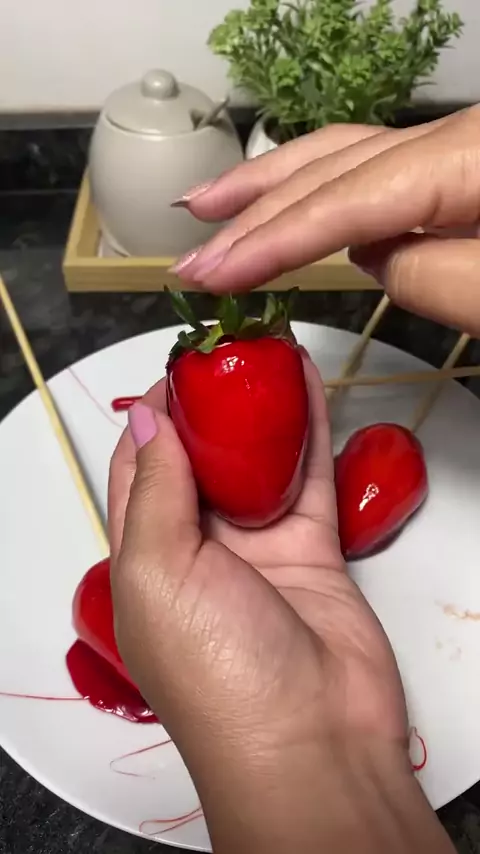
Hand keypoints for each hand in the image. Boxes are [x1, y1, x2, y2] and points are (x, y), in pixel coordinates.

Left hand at [108, 356, 451, 852]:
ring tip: (267, 355)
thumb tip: (145, 419)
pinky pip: (308, 479)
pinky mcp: (311, 550)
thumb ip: (154, 490)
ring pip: (256, 464)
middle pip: (199, 460)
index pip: (138, 471)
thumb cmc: (217, 670)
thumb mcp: (157, 572)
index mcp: (144, 559)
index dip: (152, 418)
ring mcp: (257, 549)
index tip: (176, 368)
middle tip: (227, 354)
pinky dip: (309, 433)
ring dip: (260, 412)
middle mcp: (197, 551)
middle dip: (210, 407)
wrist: (311, 739)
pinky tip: (308, 387)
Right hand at [173, 107, 479, 334]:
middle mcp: (454, 140)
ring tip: (208, 204)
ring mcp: (456, 151)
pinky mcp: (459, 170)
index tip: (213, 277)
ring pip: (345, 156)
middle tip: (192, 260)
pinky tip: (290, 204)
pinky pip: (374, 170)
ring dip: (270, 185)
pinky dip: (319, 186)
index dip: (272, 240)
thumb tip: (374, 258)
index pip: (345, 201)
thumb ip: (434, 278)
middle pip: (332, 170)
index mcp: (470, 160)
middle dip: (253, 216)